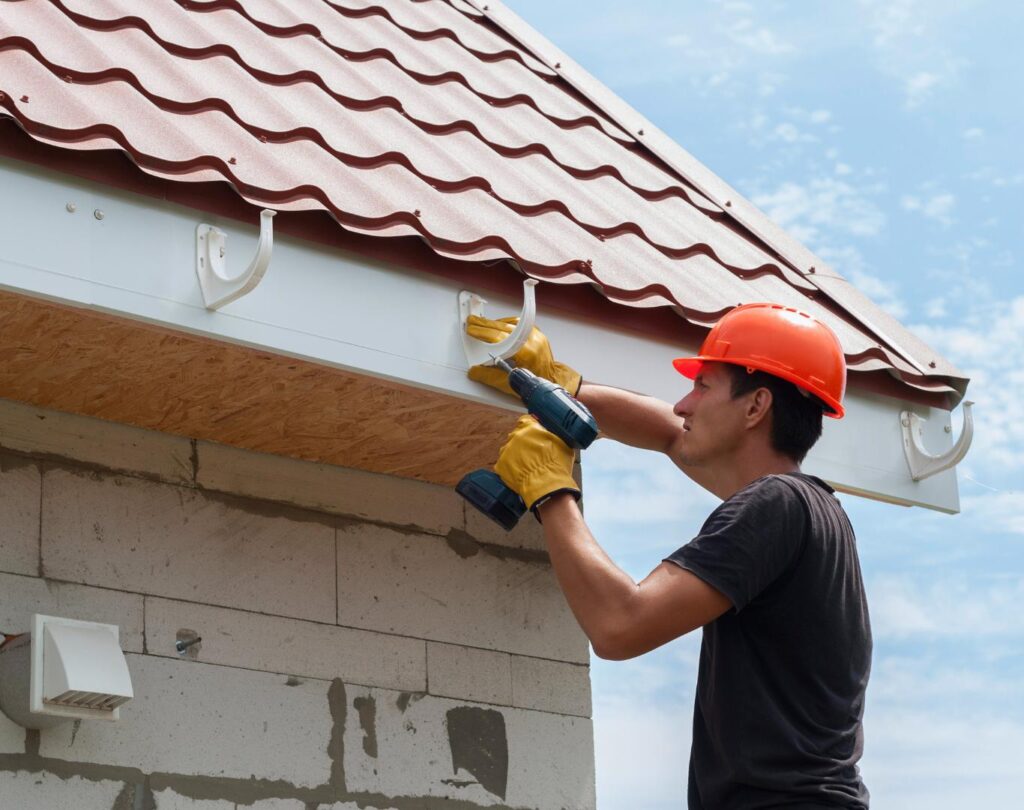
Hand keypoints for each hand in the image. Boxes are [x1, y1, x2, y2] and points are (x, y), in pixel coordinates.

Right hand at [466, 315, 581, 396]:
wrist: (553, 380)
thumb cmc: (535, 383)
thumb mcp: (509, 385)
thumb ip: (489, 377)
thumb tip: (474, 371)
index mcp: (526, 352)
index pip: (499, 338)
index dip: (483, 333)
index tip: (472, 330)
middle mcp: (532, 341)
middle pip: (503, 328)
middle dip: (484, 325)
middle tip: (472, 323)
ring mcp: (535, 336)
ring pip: (511, 324)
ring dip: (494, 324)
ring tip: (481, 324)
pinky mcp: (536, 334)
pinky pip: (519, 325)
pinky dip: (506, 324)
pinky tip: (497, 326)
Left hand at [495, 415, 579, 510]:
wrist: (546, 483)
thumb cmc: (556, 464)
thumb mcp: (562, 442)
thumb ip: (551, 433)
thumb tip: (549, 431)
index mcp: (529, 427)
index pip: (525, 421)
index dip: (530, 428)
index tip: (533, 434)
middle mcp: (515, 436)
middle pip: (517, 436)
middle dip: (523, 443)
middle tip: (533, 453)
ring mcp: (506, 450)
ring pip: (509, 449)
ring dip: (516, 455)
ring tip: (527, 465)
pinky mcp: (501, 465)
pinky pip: (504, 463)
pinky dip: (511, 467)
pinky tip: (521, 472)